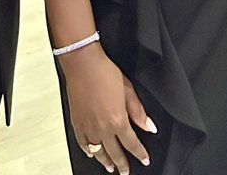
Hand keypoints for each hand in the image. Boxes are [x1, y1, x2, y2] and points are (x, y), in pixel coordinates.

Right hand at [61, 45, 154, 172]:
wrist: (83, 63)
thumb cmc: (105, 72)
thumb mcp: (128, 89)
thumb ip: (138, 111)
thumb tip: (149, 126)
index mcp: (117, 120)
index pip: (131, 143)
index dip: (140, 153)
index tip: (145, 159)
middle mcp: (102, 128)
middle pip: (115, 152)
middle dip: (122, 164)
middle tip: (126, 171)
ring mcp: (88, 127)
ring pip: (98, 152)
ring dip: (105, 161)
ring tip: (110, 167)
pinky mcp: (77, 123)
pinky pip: (83, 144)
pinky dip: (88, 151)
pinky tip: (91, 153)